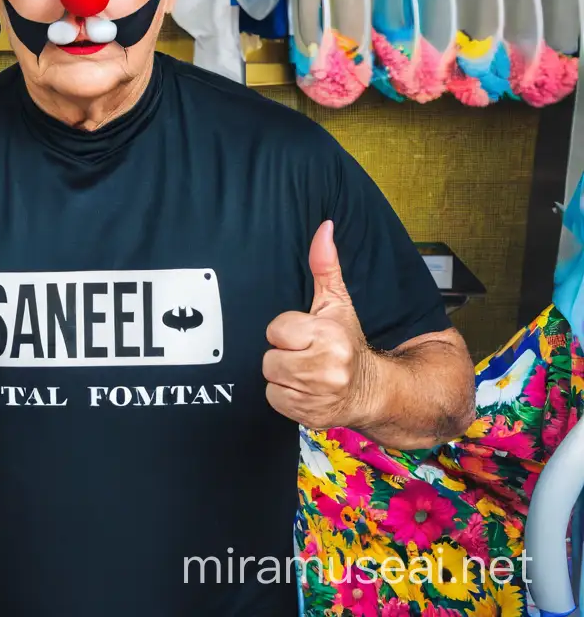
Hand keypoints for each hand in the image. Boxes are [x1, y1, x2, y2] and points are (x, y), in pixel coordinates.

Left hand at [263, 220, 375, 429]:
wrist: (374, 390)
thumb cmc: (349, 342)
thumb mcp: (338, 303)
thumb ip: (325, 266)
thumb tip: (323, 228)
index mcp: (329, 335)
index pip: (276, 329)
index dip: (287, 331)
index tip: (305, 335)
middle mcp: (326, 367)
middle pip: (270, 357)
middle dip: (284, 354)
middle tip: (305, 354)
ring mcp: (319, 395)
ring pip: (271, 379)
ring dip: (283, 376)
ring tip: (304, 371)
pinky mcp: (311, 417)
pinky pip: (275, 400)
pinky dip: (285, 397)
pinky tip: (304, 390)